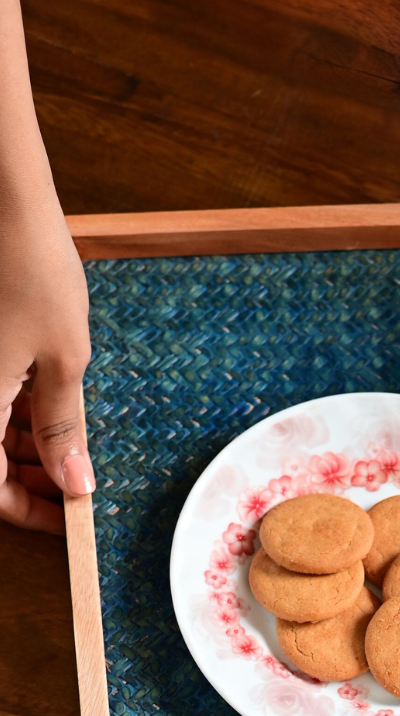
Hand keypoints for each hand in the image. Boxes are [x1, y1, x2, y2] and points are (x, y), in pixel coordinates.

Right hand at [0, 188, 92, 532]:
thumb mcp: (64, 356)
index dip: (27, 511)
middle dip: (28, 480)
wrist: (0, 197)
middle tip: (76, 484)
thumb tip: (74, 484)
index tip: (67, 518)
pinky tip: (48, 410)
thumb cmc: (31, 267)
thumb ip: (63, 426)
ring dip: (23, 449)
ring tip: (71, 449)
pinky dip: (12, 413)